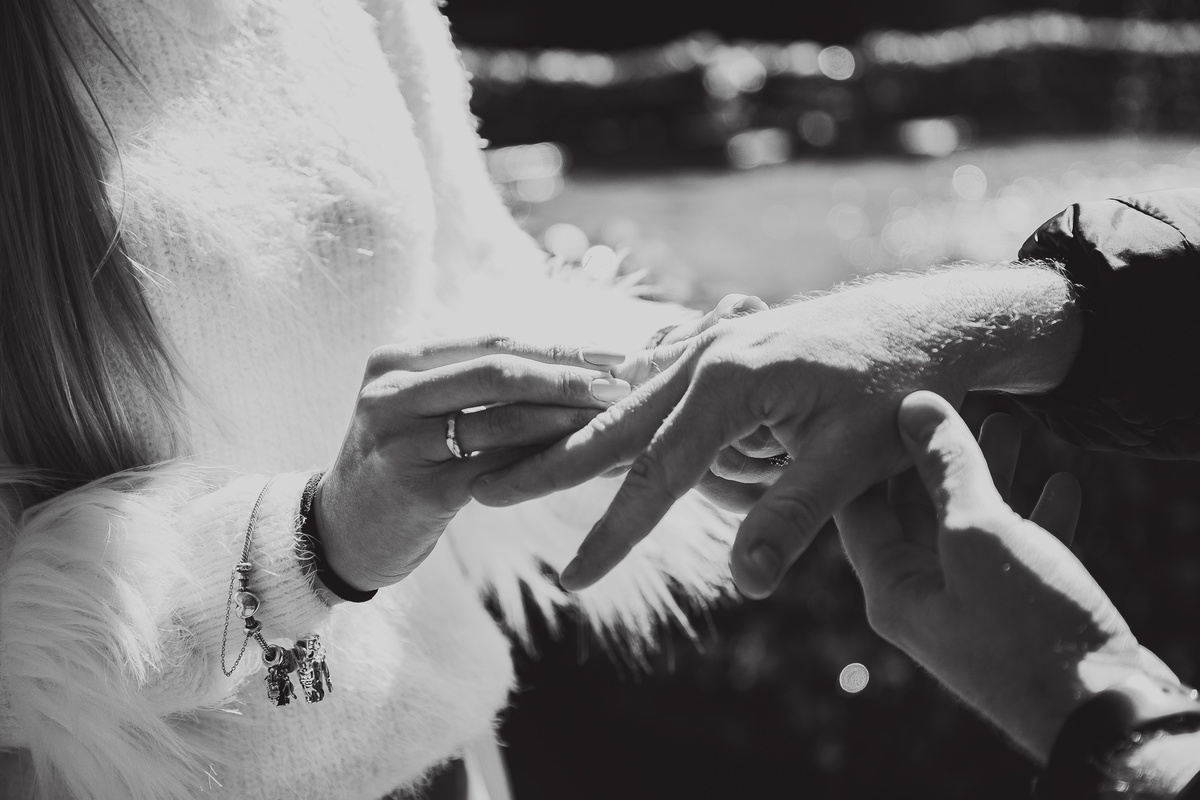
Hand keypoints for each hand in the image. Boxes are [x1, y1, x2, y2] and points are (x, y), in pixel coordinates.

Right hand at [314, 336, 630, 591]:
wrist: (343, 532)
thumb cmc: (402, 462)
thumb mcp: (424, 408)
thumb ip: (476, 384)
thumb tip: (574, 364)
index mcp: (397, 360)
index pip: (492, 342)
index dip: (556, 347)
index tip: (613, 353)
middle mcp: (391, 392)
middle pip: (498, 372)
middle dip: (569, 377)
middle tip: (623, 384)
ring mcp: (399, 441)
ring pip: (502, 422)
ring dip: (566, 421)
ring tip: (615, 422)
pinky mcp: (417, 490)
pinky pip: (497, 471)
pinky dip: (544, 464)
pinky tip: (582, 465)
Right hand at [470, 267, 1079, 596]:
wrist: (924, 321)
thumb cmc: (896, 389)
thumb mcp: (852, 459)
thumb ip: (793, 518)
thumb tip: (747, 585)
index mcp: (729, 381)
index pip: (656, 475)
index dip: (613, 533)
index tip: (573, 579)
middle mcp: (704, 355)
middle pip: (613, 424)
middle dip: (552, 463)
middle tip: (489, 491)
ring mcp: (706, 344)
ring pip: (628, 400)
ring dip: (578, 432)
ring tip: (517, 457)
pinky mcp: (715, 346)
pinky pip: (652, 379)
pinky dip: (617, 401)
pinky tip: (587, 409)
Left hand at [836, 391, 1168, 761]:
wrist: (1105, 711)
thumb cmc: (1029, 627)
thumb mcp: (978, 533)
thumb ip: (945, 467)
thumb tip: (914, 404)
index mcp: (892, 588)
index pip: (858, 506)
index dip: (869, 451)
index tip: (882, 401)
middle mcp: (924, 601)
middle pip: (917, 511)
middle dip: (938, 455)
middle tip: (956, 400)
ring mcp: (974, 610)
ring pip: (974, 527)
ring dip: (993, 476)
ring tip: (1013, 422)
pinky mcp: (1023, 617)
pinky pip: (1021, 555)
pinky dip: (1038, 516)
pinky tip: (1065, 482)